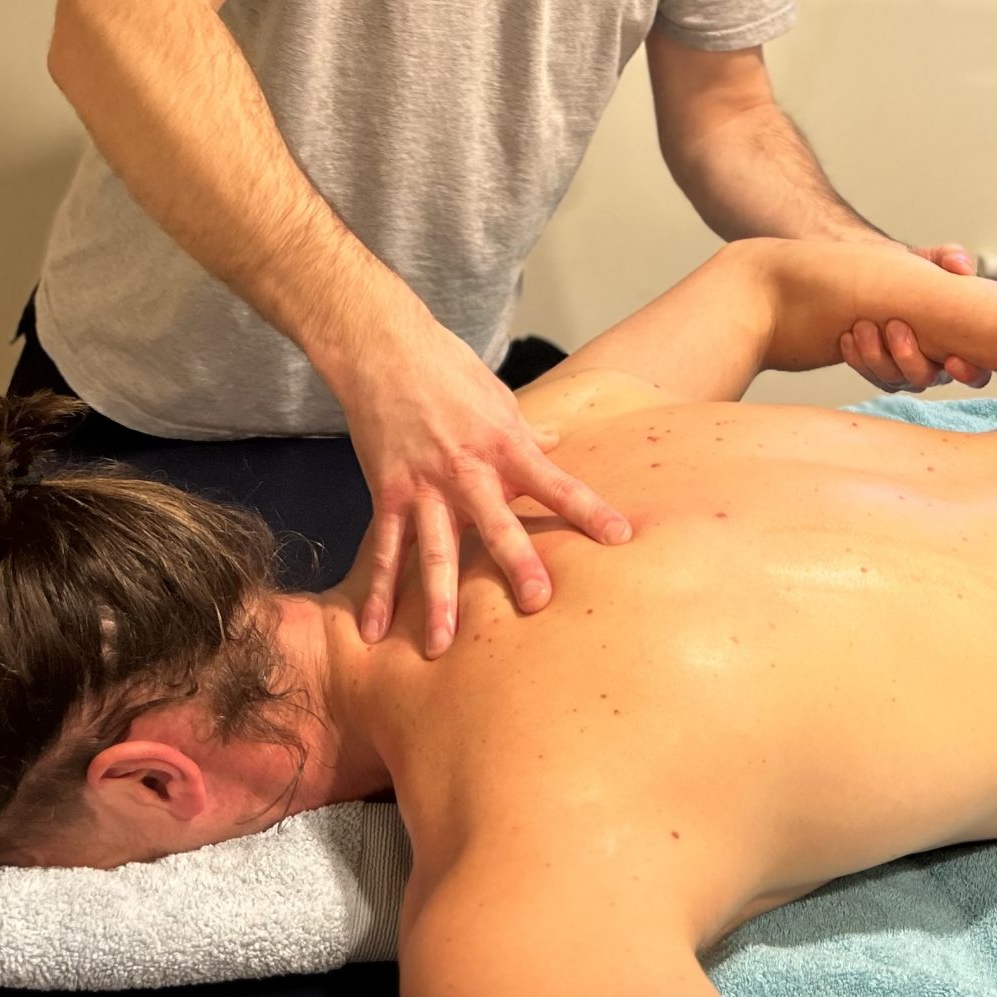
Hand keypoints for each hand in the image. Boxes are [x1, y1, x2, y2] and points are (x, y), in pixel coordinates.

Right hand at [337, 321, 630, 655]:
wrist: (384, 350)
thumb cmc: (448, 370)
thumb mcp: (499, 398)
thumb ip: (525, 433)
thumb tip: (553, 445)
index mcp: (505, 446)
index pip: (557, 483)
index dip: (590, 510)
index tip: (621, 537)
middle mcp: (467, 471)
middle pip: (497, 525)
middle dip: (517, 564)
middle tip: (537, 603)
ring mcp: (425, 487)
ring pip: (434, 552)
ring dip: (439, 600)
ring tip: (442, 646)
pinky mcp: (389, 495)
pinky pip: (384, 552)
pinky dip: (379, 592)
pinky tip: (375, 631)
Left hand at [841, 242, 992, 391]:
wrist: (881, 277)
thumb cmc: (918, 273)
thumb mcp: (935, 261)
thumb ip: (951, 258)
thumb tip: (960, 266)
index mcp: (961, 345)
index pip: (976, 374)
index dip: (968, 373)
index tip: (952, 359)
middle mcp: (934, 366)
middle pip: (924, 378)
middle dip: (908, 356)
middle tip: (895, 326)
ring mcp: (904, 372)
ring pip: (893, 379)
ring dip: (876, 357)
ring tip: (863, 328)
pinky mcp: (878, 371)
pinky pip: (868, 374)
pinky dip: (857, 358)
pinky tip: (848, 338)